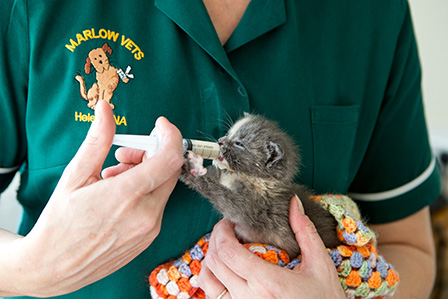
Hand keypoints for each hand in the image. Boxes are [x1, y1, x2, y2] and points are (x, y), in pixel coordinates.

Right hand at [5, 100, 182, 296]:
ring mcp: (149, 230)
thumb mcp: (75, 175)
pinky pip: (157, 206)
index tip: (161, 125)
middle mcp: (145, 215)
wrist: (53, 267)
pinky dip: (145, 192)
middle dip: (152, 153)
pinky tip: (121, 195)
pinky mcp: (149, 239)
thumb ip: (98, 140)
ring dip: (146, 174)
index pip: (169, 158)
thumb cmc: (59, 222)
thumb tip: (106, 110)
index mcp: (127, 196)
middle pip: (168, 171)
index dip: (170, 135)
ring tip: (114, 177)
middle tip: (124, 154)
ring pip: (163, 188)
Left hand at [198, 196, 345, 298]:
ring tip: (224, 247)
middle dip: (216, 238)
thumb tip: (294, 203)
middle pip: (214, 263)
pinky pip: (213, 296)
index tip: (230, 221)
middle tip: (226, 228)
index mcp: (267, 283)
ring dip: (211, 259)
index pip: (228, 252)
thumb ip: (305, 232)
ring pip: (208, 281)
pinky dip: (213, 278)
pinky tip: (227, 269)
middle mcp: (248, 298)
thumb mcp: (320, 265)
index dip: (222, 231)